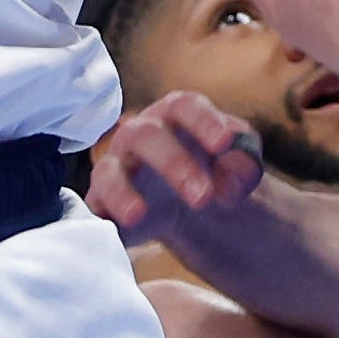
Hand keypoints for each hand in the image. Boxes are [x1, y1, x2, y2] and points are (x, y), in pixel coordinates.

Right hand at [90, 90, 268, 228]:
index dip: (203, 121)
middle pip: (147, 136)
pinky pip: (94, 208)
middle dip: (174, 164)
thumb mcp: (239, 164)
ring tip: (138, 214)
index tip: (224, 142)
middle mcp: (139, 134)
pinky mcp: (102, 202)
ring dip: (122, 192)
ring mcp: (115, 167)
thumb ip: (244, 166)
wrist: (186, 202)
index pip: (185, 106)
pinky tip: (115, 231)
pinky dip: (101, 218)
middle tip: (203, 198)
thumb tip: (231, 183)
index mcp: (175, 115)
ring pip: (109, 172)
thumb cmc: (210, 168)